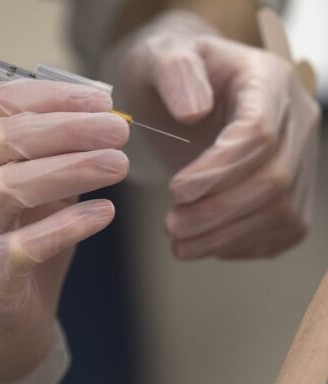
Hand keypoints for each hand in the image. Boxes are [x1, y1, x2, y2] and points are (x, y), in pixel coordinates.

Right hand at [0, 80, 128, 383]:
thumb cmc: (4, 252)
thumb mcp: (19, 199)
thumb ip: (47, 163)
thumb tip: (101, 126)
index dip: (51, 97)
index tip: (102, 100)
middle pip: (4, 140)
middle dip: (69, 129)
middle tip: (120, 130)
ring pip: (11, 187)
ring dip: (74, 169)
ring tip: (120, 163)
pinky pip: (27, 244)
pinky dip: (69, 224)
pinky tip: (104, 213)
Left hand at [117, 11, 319, 258]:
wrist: (186, 97)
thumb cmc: (172, 78)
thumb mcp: (162, 58)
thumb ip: (176, 72)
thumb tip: (193, 110)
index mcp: (268, 81)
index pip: (259, 133)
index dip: (218, 170)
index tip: (176, 190)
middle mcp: (296, 121)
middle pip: (273, 180)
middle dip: (218, 211)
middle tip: (171, 226)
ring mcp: (300, 159)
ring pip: (280, 212)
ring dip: (226, 236)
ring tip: (179, 244)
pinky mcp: (292, 192)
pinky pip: (280, 230)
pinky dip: (242, 245)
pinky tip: (206, 244)